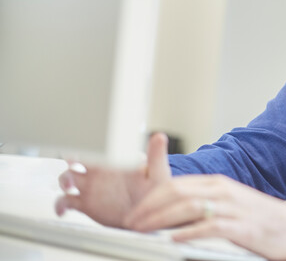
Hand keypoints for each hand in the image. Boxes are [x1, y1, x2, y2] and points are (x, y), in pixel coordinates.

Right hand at [54, 133, 171, 227]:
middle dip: (70, 158)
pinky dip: (59, 205)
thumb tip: (159, 137)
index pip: (97, 148)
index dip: (88, 145)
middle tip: (72, 163)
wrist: (148, 215)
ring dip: (64, 180)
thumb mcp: (157, 172)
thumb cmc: (155, 192)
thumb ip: (156, 156)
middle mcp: (100, 173)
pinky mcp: (86, 204)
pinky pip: (66, 202)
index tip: (87, 146)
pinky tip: (63, 210)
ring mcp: (91, 188)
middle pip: (76, 160)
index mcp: (114, 162)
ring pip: (67, 178)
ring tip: (69, 186)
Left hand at [124, 174, 285, 260]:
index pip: (176, 184)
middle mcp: (223, 191)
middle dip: (148, 208)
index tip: (134, 213)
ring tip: (143, 231)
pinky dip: (188, 232)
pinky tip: (173, 240)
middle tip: (130, 223)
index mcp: (218, 185)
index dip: (150, 198)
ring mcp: (232, 207)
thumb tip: (175, 218)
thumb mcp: (231, 206)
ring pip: (187, 207)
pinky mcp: (241, 226)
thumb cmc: (263, 220)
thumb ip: (206, 207)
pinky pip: (209, 226)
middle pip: (176, 192)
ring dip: (160, 220)